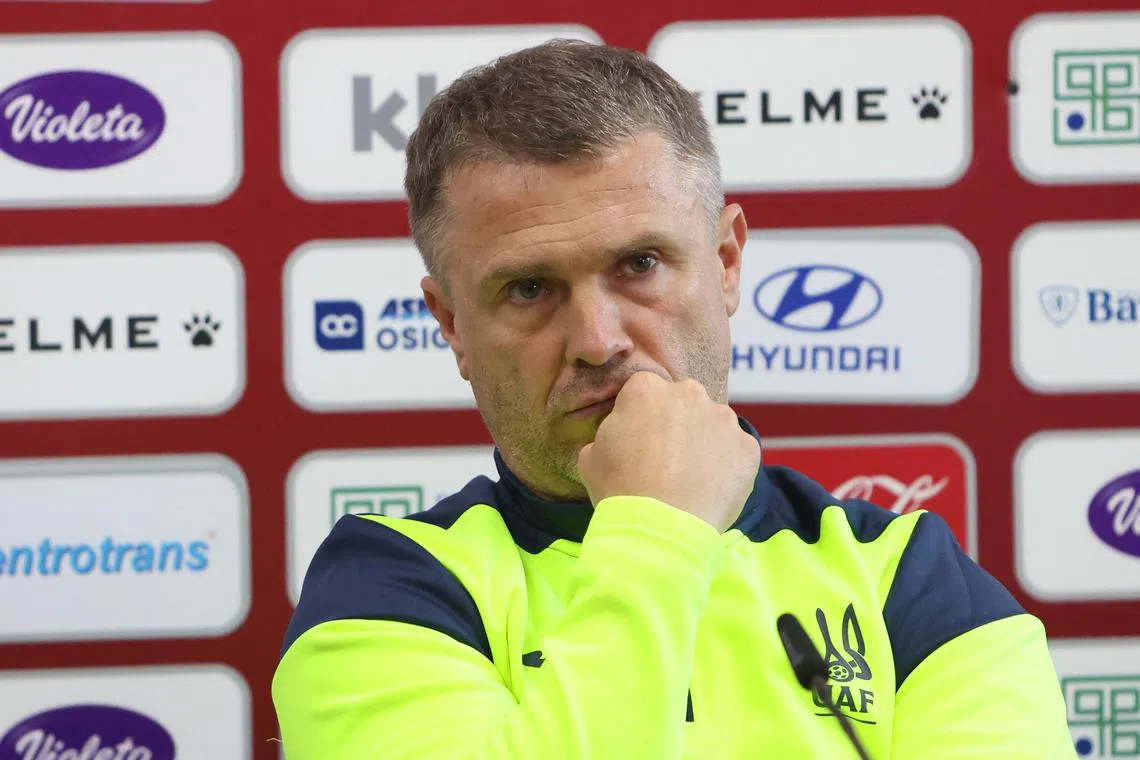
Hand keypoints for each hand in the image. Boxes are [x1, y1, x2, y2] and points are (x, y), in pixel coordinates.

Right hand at [577, 372, 761, 532]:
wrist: (660, 527)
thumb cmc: (619, 489)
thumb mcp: (591, 455)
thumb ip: (611, 432)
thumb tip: (621, 435)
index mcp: (646, 389)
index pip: (644, 393)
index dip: (641, 418)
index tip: (639, 442)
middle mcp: (689, 393)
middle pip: (683, 402)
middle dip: (677, 424)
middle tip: (667, 461)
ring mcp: (723, 419)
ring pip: (714, 425)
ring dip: (705, 443)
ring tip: (692, 479)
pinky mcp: (748, 447)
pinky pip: (737, 452)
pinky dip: (728, 466)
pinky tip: (711, 489)